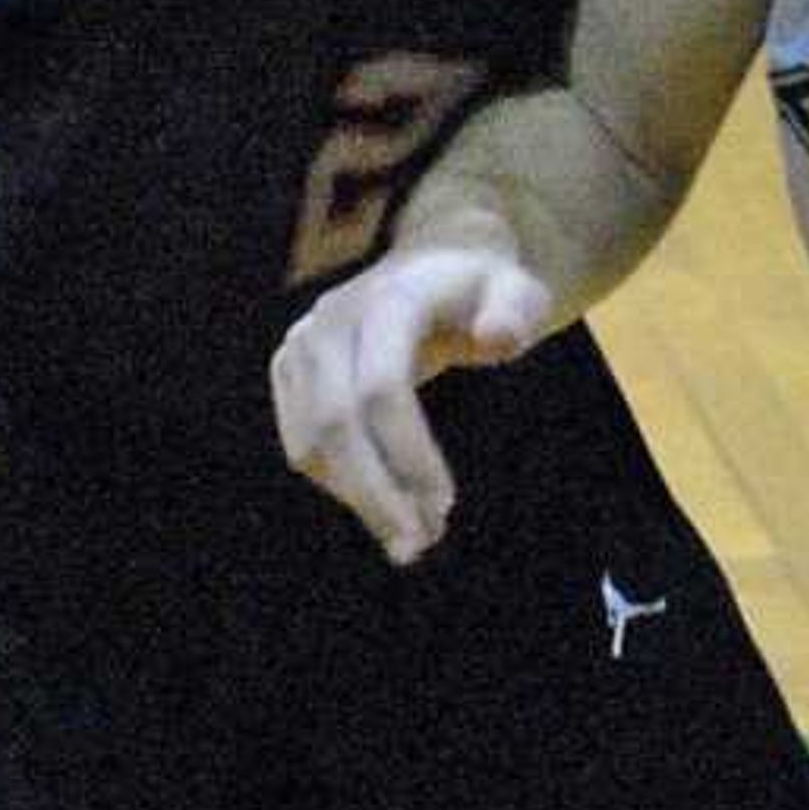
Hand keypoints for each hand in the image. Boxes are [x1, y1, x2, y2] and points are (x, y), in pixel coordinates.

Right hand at [271, 245, 557, 564]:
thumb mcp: (518, 291)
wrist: (433, 263)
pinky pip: (302, 442)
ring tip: (410, 538)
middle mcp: (332, 321)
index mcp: (389, 302)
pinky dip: (340, 484)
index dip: (408, 452)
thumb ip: (515, 311)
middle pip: (336, 422)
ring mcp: (302, 345)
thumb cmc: (485, 289)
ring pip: (310, 441)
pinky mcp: (290, 371)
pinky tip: (385, 507)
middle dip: (375, 493)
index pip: (382, 388)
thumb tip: (498, 337)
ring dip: (357, 498)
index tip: (445, 504)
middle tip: (418, 546)